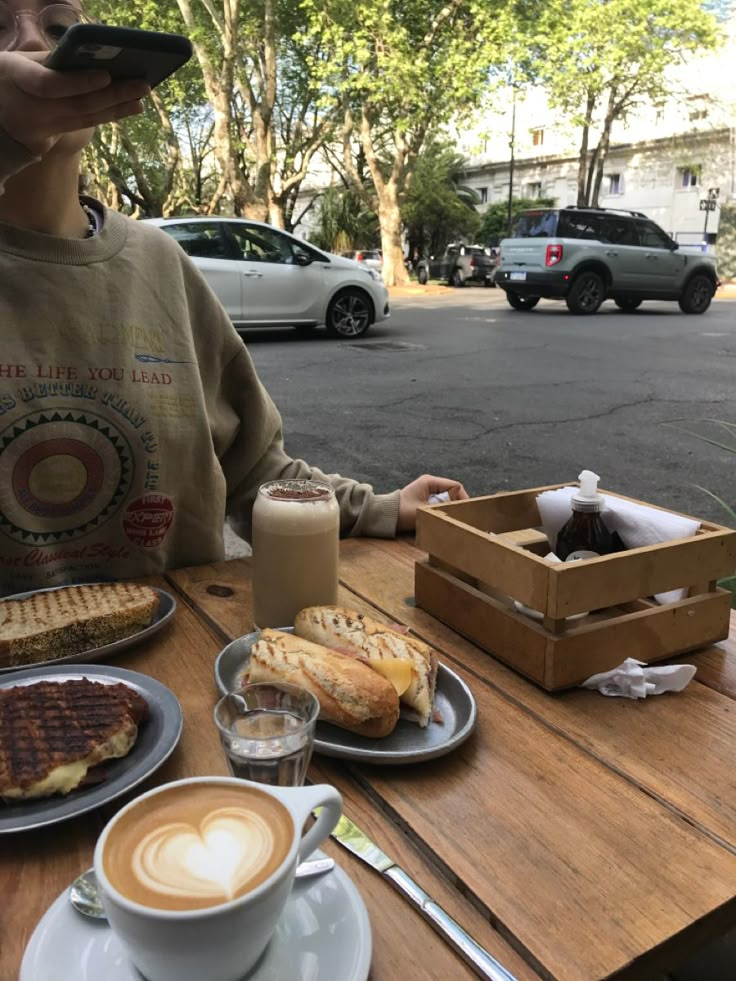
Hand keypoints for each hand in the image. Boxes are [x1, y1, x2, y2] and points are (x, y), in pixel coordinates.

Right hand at [0, 52, 149, 156]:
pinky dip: (107, 115)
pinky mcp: (52, 138)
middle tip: (142, 86)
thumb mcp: (19, 61)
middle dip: (113, 95)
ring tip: (141, 99)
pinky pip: (84, 125)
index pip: (49, 85)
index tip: (106, 75)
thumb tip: (94, 59)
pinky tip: (127, 108)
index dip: (79, 82)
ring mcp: (42, 127)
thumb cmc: (9, 76)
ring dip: (117, 108)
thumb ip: (51, 61)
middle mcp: (31, 107)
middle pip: (77, 105)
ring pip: (85, 118)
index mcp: (16, 76)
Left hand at [397, 474, 468, 531]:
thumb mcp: (425, 511)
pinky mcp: (425, 498)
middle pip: (453, 491)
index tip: (463, 512)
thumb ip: (443, 509)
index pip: (455, 486)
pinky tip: (442, 517)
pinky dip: (443, 509)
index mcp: (430, 481)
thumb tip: (459, 510)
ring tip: (450, 518)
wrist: (385, 516)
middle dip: (457, 503)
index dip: (462, 498)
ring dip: (449, 507)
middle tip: (460, 517)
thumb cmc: (402, 513)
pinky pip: (440, 502)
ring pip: (447, 497)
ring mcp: (427, 490)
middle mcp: (430, 483)